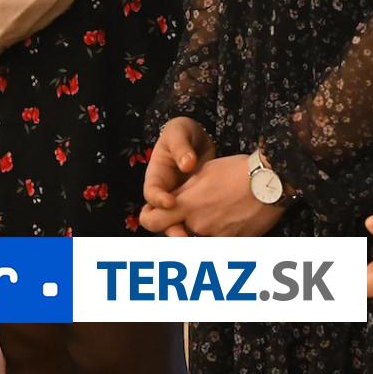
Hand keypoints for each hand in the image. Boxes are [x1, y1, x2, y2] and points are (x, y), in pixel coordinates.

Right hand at [140, 117, 215, 235]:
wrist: (197, 139)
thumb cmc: (183, 133)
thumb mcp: (178, 132)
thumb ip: (181, 147)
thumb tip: (187, 164)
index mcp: (156, 177)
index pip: (151, 193)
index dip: (159, 199)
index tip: (170, 201)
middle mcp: (165, 195)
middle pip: (161, 219)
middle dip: (171, 227)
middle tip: (182, 234)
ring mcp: (180, 203)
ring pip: (180, 224)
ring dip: (189, 234)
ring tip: (203, 241)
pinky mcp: (196, 207)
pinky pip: (197, 222)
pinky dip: (206, 229)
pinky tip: (221, 232)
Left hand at [140, 155, 284, 236]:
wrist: (271, 182)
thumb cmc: (235, 171)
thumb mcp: (202, 173)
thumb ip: (181, 191)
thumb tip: (169, 201)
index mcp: (186, 204)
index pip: (152, 222)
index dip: (149, 218)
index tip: (154, 213)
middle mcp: (197, 224)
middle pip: (176, 232)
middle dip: (178, 224)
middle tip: (191, 211)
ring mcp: (216, 236)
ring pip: (197, 238)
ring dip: (200, 230)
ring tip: (217, 212)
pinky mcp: (233, 243)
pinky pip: (217, 243)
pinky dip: (218, 235)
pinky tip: (230, 219)